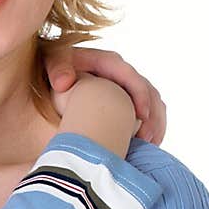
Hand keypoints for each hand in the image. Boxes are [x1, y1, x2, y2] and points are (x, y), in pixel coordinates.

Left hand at [43, 46, 165, 143]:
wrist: (56, 76)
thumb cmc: (56, 68)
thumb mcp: (54, 61)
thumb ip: (57, 68)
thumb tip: (63, 82)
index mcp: (110, 63)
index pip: (132, 77)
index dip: (140, 95)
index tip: (141, 116)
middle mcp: (123, 75)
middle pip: (149, 93)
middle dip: (152, 117)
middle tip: (147, 140)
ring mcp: (128, 89)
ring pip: (153, 105)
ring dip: (154, 126)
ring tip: (148, 147)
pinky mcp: (129, 103)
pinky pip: (147, 116)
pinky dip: (149, 130)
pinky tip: (144, 148)